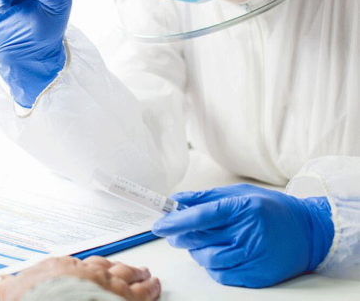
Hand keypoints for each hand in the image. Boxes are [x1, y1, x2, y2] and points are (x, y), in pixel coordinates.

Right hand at [0, 256, 160, 300]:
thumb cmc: (36, 299)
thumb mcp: (14, 292)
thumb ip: (10, 285)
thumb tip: (0, 280)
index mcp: (62, 268)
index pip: (77, 265)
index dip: (88, 267)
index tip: (90, 268)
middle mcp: (87, 271)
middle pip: (105, 265)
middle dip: (115, 266)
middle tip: (124, 266)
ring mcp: (108, 283)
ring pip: (126, 274)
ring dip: (136, 273)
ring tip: (144, 273)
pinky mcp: (126, 299)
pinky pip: (144, 292)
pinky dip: (152, 288)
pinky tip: (156, 285)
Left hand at [152, 184, 333, 287]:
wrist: (309, 232)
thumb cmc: (271, 209)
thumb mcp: (240, 194)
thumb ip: (206, 197)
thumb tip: (177, 200)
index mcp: (243, 208)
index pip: (201, 216)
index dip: (176, 221)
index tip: (159, 225)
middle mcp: (249, 232)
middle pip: (202, 238)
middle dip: (181, 237)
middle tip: (174, 234)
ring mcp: (255, 256)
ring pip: (209, 259)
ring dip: (196, 252)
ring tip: (199, 244)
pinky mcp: (259, 275)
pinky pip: (222, 275)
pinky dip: (212, 267)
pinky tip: (216, 256)